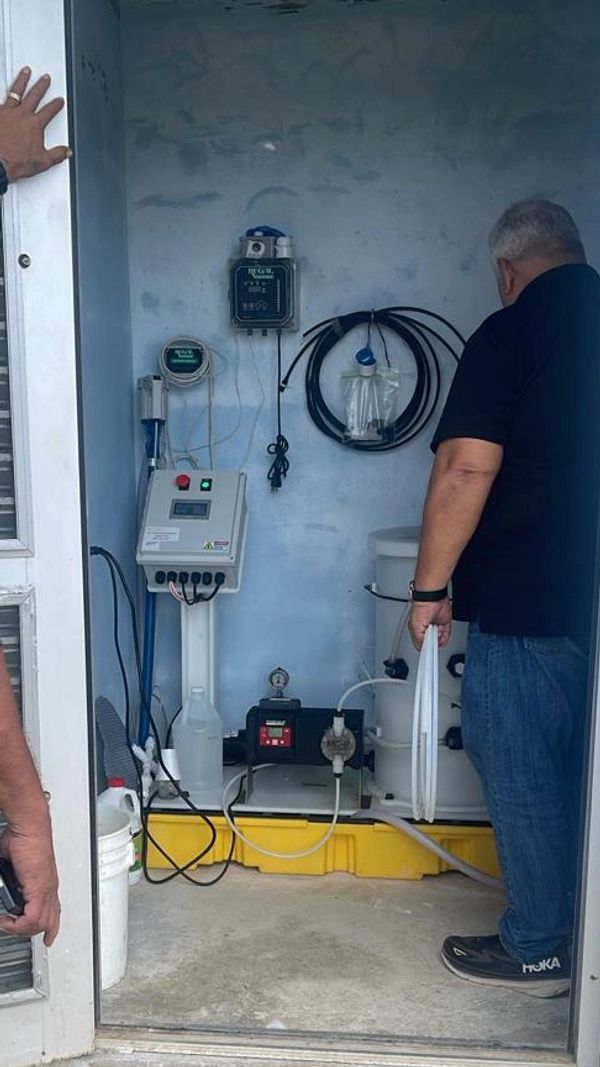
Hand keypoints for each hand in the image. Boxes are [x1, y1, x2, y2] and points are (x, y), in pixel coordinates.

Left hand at [0, 68, 70, 183]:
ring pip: (16, 91)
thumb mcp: (42, 161)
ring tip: (25, 72)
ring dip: (22, 80)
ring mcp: (7, 112)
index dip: (56, 105)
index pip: (49, 111)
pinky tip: (2, 90)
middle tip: (45, 78)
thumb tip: (66, 152)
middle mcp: (22, 114)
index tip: (59, 100)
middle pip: (34, 95)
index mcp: (35, 125)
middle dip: (42, 86)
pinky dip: (1, 94)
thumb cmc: (16, 161)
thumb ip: (56, 155)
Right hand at [0, 819, 60, 946]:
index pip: (53, 910)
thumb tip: (4, 881)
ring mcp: (46, 888)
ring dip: (21, 928)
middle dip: (31, 931)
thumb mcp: (11, 864)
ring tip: (6, 923)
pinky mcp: (40, 888)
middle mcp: (49, 887)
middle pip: (49, 921)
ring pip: (41, 923)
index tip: (48, 938)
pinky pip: (33, 918)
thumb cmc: (22, 838)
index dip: (51, 927)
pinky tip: (5, 920)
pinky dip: (17, 924)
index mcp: (45, 882)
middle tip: (12, 928)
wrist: (29, 826)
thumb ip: (9, 878)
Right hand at [409, 597, 451, 650]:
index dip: (424, 648)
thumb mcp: (415, 627)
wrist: (432, 597)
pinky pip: (447, 633)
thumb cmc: (420, 607)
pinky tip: (443, 640)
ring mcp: (436, 625)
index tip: (427, 652)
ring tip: (437, 639)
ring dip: (439, 640)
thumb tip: (422, 648)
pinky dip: (446, 637)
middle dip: (432, 644)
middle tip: (433, 646)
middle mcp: (426, 627)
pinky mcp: (444, 622)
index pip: (421, 642)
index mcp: (417, 628)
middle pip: (431, 641)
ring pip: (439, 638)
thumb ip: (419, 639)